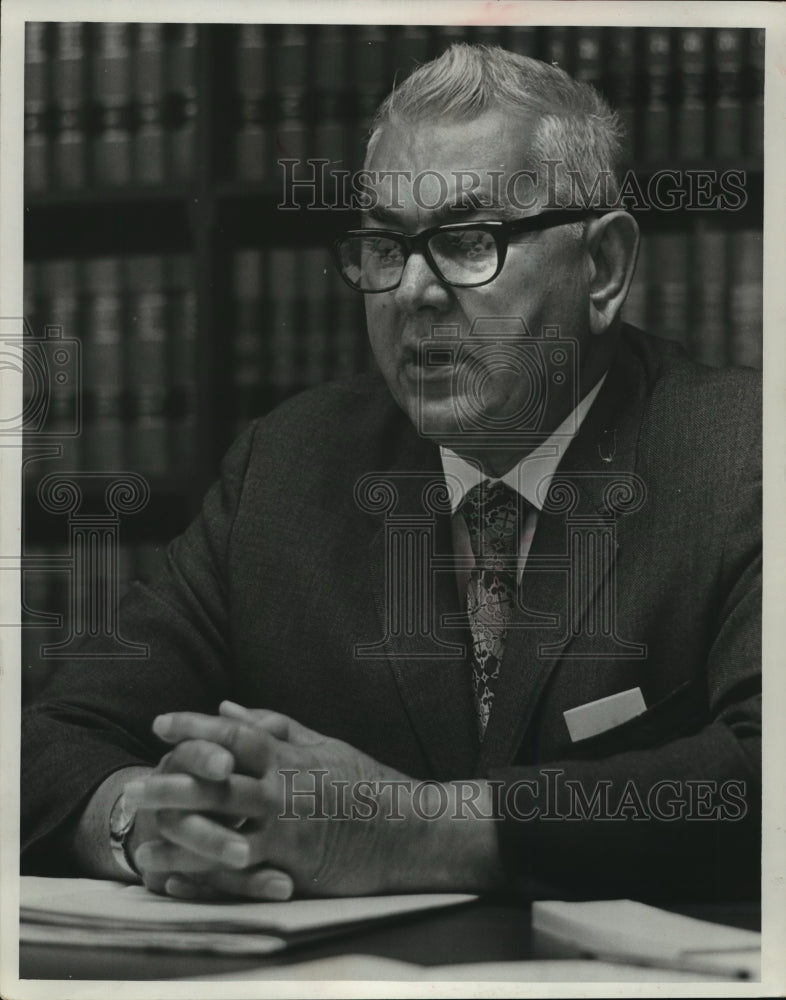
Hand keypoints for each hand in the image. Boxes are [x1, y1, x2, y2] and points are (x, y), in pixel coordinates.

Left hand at [126, 703, 504, 898]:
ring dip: (177, 839)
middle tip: (135, 786)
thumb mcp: (323, 744)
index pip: (232, 734)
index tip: (160, 723)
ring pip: (218, 834)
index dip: (193, 727)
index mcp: (290, 757)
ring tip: (142, 843)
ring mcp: (285, 834)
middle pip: (215, 784)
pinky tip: (175, 881)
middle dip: (170, 783)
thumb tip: (226, 705)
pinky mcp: (291, 870)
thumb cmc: (365, 782)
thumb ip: (274, 725)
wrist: (408, 831)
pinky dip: (202, 880)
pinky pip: (237, 877)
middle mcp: (282, 792)